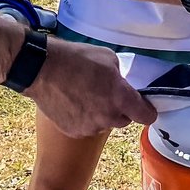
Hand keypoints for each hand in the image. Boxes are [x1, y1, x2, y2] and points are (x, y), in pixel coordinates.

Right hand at [28, 38, 155, 135]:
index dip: (147, 110)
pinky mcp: (74, 132)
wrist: (43, 69)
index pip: (146, 116)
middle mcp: (108, 117)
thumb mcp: (108, 58)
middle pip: (124, 120)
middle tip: (106, 93)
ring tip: (85, 95)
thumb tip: (122, 84)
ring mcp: (90, 127)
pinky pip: (86, 127)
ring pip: (104, 124)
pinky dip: (84, 118)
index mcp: (120, 98)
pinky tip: (73, 102)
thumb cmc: (77, 59)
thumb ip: (120, 76)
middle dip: (119, 109)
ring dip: (101, 114)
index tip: (143, 106)